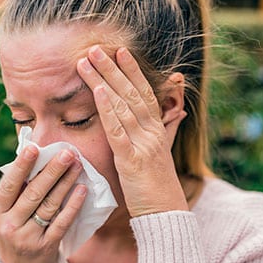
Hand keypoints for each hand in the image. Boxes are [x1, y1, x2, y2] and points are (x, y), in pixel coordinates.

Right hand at [0, 147, 86, 262]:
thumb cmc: (15, 231)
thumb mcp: (7, 214)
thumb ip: (18, 191)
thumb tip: (37, 158)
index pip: (9, 185)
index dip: (21, 166)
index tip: (33, 148)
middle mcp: (10, 224)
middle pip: (33, 193)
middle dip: (52, 171)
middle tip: (67, 153)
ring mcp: (28, 237)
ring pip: (49, 205)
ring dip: (65, 183)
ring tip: (77, 166)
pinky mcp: (46, 247)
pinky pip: (62, 223)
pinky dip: (73, 205)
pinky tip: (82, 190)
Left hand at [77, 45, 187, 216]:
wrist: (165, 213)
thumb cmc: (157, 187)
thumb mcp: (160, 155)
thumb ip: (164, 132)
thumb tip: (174, 115)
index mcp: (157, 130)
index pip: (144, 93)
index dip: (133, 71)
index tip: (120, 51)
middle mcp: (152, 132)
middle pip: (131, 93)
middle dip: (113, 68)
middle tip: (96, 48)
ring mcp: (143, 144)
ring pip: (122, 106)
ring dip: (104, 81)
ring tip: (88, 61)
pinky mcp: (132, 160)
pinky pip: (118, 131)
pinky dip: (108, 110)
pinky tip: (98, 92)